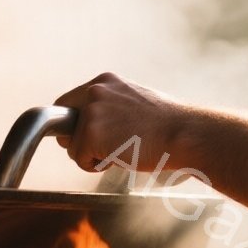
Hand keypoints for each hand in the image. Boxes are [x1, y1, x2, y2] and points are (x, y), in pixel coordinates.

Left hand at [52, 71, 190, 174]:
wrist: (184, 133)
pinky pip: (79, 159)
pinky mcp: (92, 133)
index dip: (75, 124)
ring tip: (122, 150)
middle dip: (77, 140)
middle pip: (63, 122)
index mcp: (105, 82)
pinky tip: (120, 157)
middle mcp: (94, 91)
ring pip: (71, 145)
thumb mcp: (135, 103)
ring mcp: (92, 111)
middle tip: (107, 147)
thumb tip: (94, 125)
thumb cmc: (168, 125)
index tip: (87, 136)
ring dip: (91, 155)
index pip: (69, 102)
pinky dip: (95, 166)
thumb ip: (111, 107)